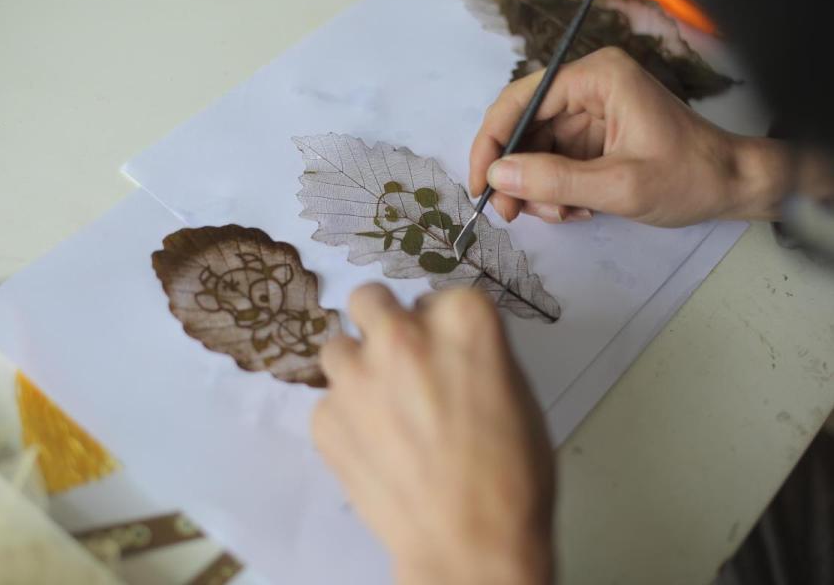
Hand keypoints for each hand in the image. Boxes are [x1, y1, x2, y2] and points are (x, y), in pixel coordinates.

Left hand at [314, 284, 554, 584]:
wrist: (471, 544)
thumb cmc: (513, 473)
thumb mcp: (515, 392)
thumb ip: (474, 353)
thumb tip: (446, 347)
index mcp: (462, 319)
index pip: (437, 296)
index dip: (440, 326)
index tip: (446, 353)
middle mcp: (401, 334)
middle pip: (370, 299)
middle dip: (382, 323)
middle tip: (399, 359)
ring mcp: (356, 375)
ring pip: (338, 346)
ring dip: (356, 369)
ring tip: (381, 409)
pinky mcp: (325, 418)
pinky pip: (329, 402)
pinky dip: (346, 419)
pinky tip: (373, 450)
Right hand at [470, 47, 791, 226]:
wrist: (732, 187)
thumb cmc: (687, 178)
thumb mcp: (617, 186)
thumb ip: (554, 180)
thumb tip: (497, 177)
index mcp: (597, 78)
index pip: (522, 101)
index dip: (492, 142)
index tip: (480, 184)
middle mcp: (589, 87)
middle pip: (524, 127)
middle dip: (515, 174)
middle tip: (509, 214)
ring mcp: (591, 113)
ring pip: (535, 150)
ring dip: (536, 189)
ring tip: (558, 215)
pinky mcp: (594, 138)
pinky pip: (554, 163)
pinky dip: (554, 192)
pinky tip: (574, 211)